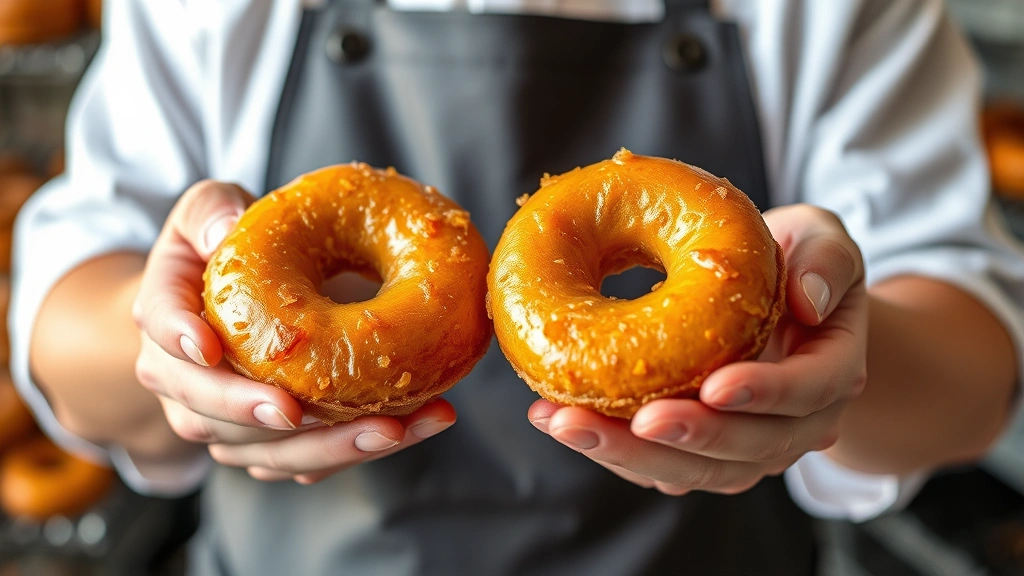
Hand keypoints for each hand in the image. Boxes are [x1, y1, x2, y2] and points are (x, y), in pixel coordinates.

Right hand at [133, 180, 454, 483]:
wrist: (238, 306)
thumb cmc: (226, 250)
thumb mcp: (212, 209)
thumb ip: (213, 209)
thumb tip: (225, 231)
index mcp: (167, 316)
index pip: (160, 327)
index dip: (180, 338)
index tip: (209, 347)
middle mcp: (186, 383)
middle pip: (207, 412)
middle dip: (254, 413)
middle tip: (299, 409)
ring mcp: (228, 424)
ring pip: (266, 452)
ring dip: (329, 446)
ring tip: (392, 428)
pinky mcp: (274, 447)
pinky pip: (311, 461)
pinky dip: (360, 450)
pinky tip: (411, 428)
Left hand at [529, 205, 867, 495]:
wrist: (778, 301)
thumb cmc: (796, 260)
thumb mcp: (822, 238)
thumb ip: (825, 259)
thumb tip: (810, 300)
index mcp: (830, 372)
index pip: (806, 393)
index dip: (764, 393)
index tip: (715, 386)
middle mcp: (792, 424)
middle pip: (745, 448)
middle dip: (688, 437)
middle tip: (637, 421)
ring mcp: (744, 447)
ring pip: (692, 470)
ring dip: (629, 455)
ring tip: (568, 423)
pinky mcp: (697, 451)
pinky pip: (657, 464)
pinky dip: (609, 448)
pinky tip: (559, 421)